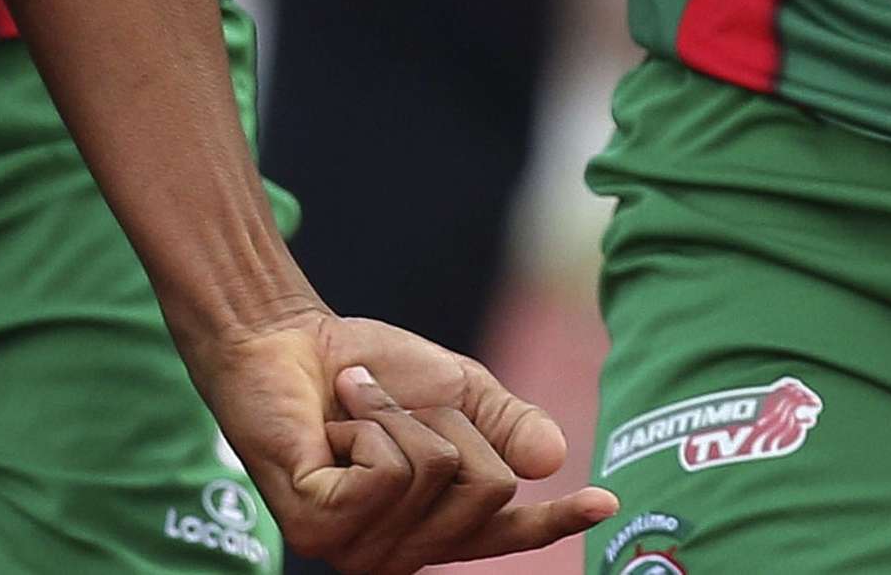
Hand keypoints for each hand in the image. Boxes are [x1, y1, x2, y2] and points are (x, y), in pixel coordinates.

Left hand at [191, 305, 613, 573]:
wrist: (285, 339)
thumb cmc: (366, 369)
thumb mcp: (457, 391)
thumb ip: (508, 425)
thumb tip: (554, 460)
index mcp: (436, 526)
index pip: (507, 532)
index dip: (555, 520)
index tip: (604, 503)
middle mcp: (401, 552)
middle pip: (487, 487)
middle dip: (449, 422)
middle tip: (392, 404)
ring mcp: (359, 549)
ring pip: (438, 472)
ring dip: (398, 416)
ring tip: (355, 409)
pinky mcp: (321, 526)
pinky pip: (390, 470)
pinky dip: (369, 422)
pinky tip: (333, 426)